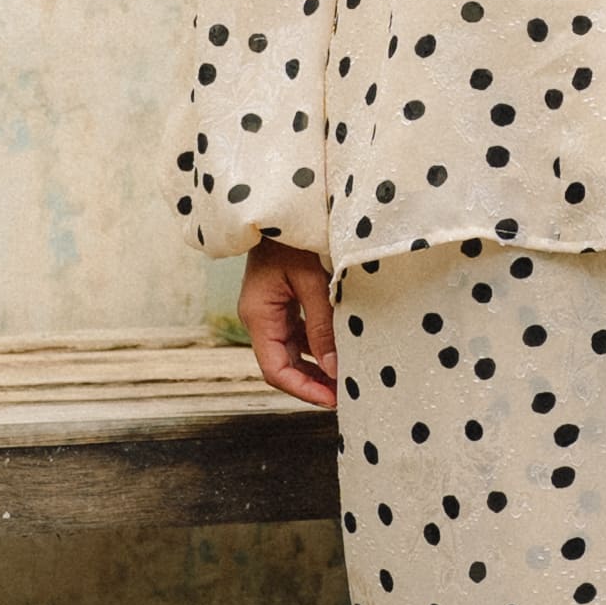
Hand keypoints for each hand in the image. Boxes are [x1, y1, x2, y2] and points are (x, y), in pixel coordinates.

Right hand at [240, 240, 337, 410]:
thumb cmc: (294, 237)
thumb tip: (334, 369)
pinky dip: (318, 346)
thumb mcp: (312, 280)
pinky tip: (340, 351)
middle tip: (346, 394)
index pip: (275, 369)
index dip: (303, 389)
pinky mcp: (281, 302)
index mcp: (258, 314)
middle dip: (313, 383)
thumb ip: (322, 325)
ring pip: (292, 351)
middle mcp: (259, 317)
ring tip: (347, 378)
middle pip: (283, 364)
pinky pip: (298, 334)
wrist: (285, 204)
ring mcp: (269, 310)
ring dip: (316, 367)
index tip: (332, 400)